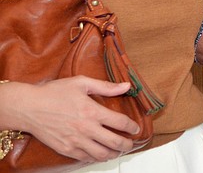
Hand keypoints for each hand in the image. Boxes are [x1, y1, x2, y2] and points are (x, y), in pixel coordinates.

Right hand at [5, 76, 138, 162]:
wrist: (28, 107)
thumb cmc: (53, 93)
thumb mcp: (81, 83)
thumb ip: (106, 86)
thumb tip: (126, 86)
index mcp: (92, 111)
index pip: (120, 122)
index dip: (132, 127)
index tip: (136, 128)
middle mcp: (86, 128)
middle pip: (114, 142)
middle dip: (127, 144)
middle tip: (131, 144)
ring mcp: (75, 141)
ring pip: (101, 154)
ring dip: (113, 154)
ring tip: (118, 151)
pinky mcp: (65, 149)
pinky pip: (85, 158)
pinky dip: (96, 158)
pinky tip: (100, 153)